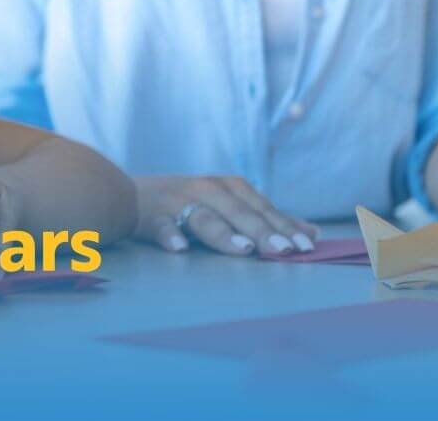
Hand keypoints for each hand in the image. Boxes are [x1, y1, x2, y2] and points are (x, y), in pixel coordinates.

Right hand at [134, 175, 317, 256]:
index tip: (306, 246)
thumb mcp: (227, 203)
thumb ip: (266, 219)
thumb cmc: (185, 203)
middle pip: (238, 212)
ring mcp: (178, 202)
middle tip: (285, 251)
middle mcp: (205, 189)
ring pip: (205, 219)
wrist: (125, 194)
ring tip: (243, 250)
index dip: (283, 225)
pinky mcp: (152, 216)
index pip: (261, 207)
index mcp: (226, 186)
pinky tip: (180, 249)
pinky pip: (163, 227)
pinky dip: (171, 236)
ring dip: (224, 234)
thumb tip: (312, 233)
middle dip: (263, 231)